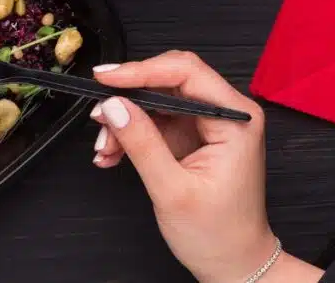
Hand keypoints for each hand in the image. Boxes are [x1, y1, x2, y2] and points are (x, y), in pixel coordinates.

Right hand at [90, 51, 322, 282]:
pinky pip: (152, 120)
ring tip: (105, 147)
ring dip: (124, 119)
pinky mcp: (190, 136)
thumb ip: (142, 144)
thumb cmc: (219, 235)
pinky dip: (129, 133)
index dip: (141, 70)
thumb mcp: (173, 191)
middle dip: (128, 97)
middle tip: (99, 114)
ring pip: (154, 100)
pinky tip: (112, 153)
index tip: (105, 79)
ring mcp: (206, 124)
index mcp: (235, 120)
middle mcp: (224, 114)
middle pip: (167, 80)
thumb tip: (114, 105)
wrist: (234, 265)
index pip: (185, 72)